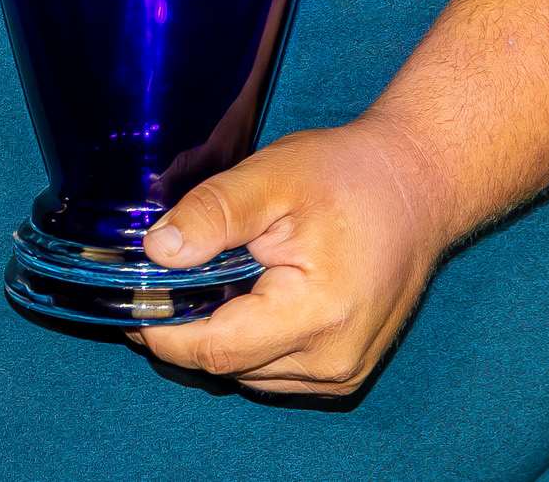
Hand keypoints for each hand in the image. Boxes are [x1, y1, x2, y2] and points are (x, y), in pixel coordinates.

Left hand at [129, 115, 454, 397]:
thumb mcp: (274, 176)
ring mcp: (341, 373)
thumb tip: (156, 252)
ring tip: (210, 279)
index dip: (164, 330)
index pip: (216, 350)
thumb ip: (214, 214)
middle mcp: (331, 362)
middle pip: (228, 365)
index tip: (130, 302)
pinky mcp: (345, 371)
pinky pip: (275, 369)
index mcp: (316, 317)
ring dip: (220, 336)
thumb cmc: (348, 175)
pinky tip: (249, 294)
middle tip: (159, 282)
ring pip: (249, 372)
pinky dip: (251, 340)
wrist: (417, 185)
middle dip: (187, 329)